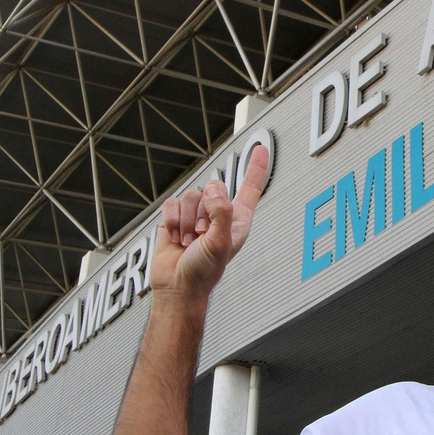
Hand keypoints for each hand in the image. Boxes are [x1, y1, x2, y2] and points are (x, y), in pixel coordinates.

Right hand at [149, 146, 268, 298]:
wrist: (177, 286)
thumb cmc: (204, 272)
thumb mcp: (221, 242)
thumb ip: (221, 212)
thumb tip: (212, 190)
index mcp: (237, 219)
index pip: (250, 187)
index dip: (256, 167)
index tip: (261, 148)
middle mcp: (218, 214)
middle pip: (213, 188)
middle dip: (204, 212)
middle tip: (202, 236)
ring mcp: (196, 215)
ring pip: (191, 195)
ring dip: (187, 222)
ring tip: (189, 242)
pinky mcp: (175, 217)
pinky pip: (172, 203)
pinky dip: (172, 221)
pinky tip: (175, 238)